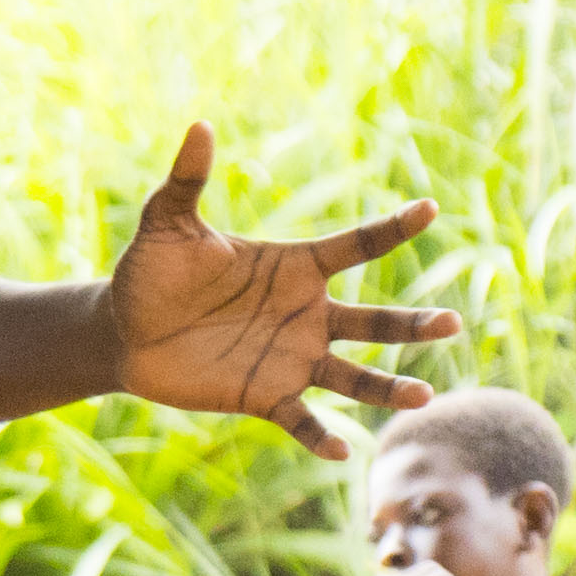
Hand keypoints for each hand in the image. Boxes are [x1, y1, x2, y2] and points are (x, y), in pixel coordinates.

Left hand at [95, 131, 459, 456]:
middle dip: (413, 325)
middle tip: (451, 323)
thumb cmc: (150, 271)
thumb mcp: (167, 223)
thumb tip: (198, 125)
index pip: (356, 246)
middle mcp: (307, 315)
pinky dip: (322, 437)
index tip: (430, 209)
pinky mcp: (266, 396)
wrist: (124, 332)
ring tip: (423, 394)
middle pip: (374, 320)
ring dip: (388, 386)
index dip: (393, 228)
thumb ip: (188, 180)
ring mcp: (292, 358)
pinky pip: (303, 420)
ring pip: (354, 376)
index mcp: (295, 268)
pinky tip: (343, 451)